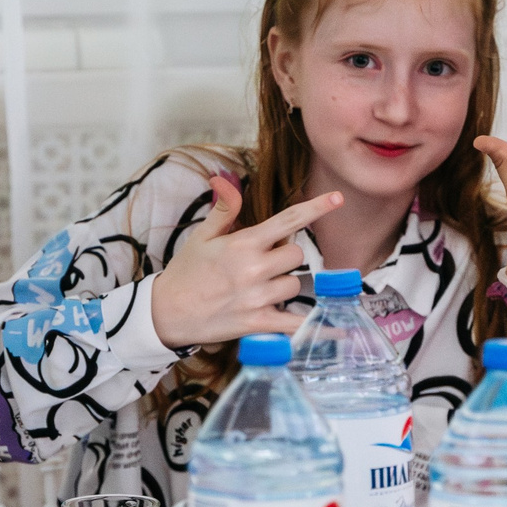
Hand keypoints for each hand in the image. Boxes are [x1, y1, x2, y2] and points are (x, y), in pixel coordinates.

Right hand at [150, 174, 343, 348]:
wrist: (166, 312)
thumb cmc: (186, 272)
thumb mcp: (202, 236)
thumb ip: (223, 209)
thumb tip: (225, 179)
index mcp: (243, 243)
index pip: (288, 220)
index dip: (316, 208)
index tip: (338, 199)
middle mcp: (254, 268)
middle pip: (296, 254)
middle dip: (286, 257)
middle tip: (264, 264)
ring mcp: (258, 297)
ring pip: (295, 285)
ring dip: (286, 286)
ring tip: (260, 290)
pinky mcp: (258, 323)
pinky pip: (297, 324)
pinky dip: (318, 327)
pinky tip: (339, 328)